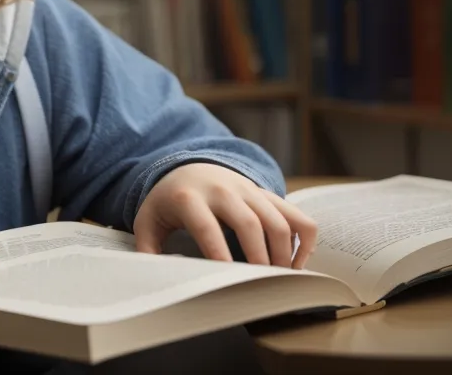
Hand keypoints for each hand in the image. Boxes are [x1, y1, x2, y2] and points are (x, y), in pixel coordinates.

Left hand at [133, 163, 316, 268]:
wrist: (188, 168)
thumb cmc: (169, 202)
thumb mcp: (149, 219)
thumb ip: (147, 247)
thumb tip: (152, 275)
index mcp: (190, 198)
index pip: (206, 226)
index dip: (217, 251)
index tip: (226, 276)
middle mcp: (223, 190)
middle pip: (249, 222)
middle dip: (258, 257)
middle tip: (260, 284)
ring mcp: (249, 190)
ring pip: (277, 220)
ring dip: (283, 253)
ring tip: (279, 279)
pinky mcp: (267, 194)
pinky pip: (297, 215)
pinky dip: (304, 240)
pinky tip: (296, 262)